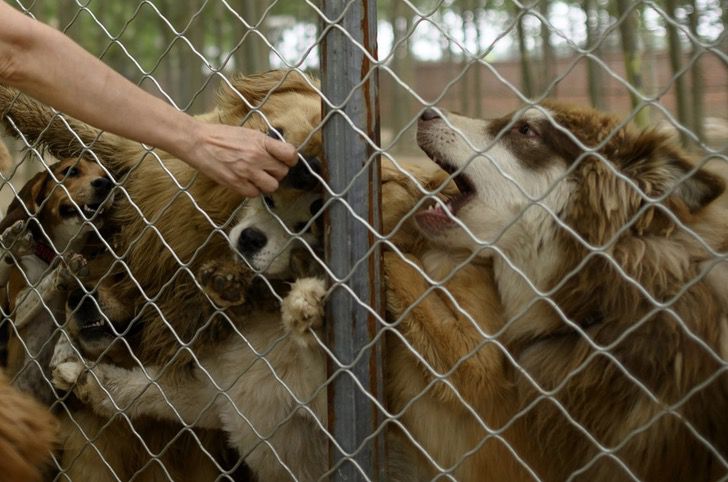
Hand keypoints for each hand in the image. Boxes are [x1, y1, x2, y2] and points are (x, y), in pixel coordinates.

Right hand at [183, 121, 298, 196]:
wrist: (198, 142)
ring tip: (257, 177)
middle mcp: (257, 157)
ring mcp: (247, 171)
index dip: (290, 159)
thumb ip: (265, 144)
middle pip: (282, 173)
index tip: (285, 160)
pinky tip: (246, 182)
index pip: (290, 154)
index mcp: (261, 142)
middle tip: (266, 168)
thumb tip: (280, 154)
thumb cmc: (221, 136)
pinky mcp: (236, 183)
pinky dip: (252, 190)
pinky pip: (255, 194)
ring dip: (266, 183)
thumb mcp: (248, 133)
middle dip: (276, 172)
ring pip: (272, 186)